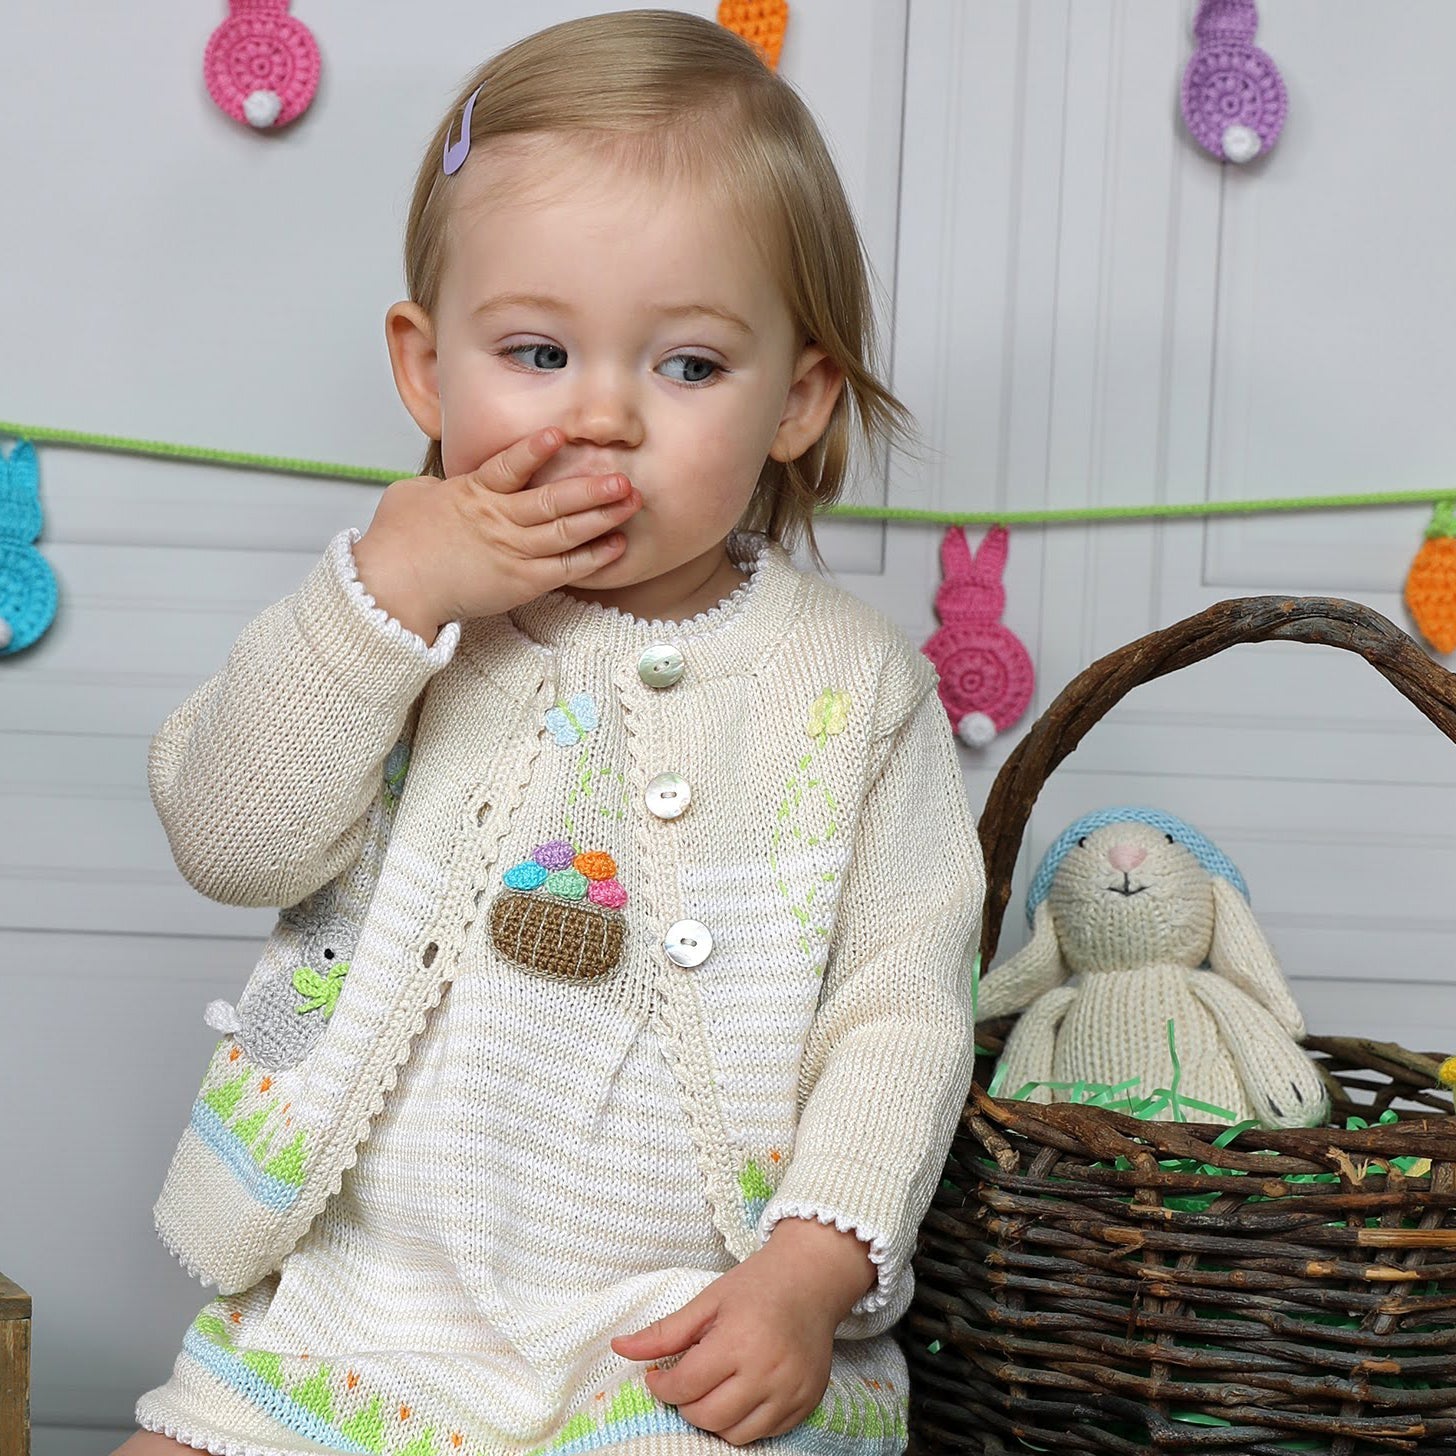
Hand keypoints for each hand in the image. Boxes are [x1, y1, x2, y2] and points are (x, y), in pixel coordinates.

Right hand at [352, 428, 641, 641]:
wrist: (393, 588)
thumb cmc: (397, 545)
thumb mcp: (412, 496)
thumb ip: (440, 485)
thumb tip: (447, 483)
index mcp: (473, 492)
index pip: (511, 465)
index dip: (537, 450)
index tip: (561, 435)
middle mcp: (500, 520)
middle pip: (554, 500)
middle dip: (593, 487)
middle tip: (622, 476)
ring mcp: (513, 552)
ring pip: (567, 531)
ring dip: (603, 515)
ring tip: (630, 501)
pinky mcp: (521, 582)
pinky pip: (566, 569)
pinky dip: (593, 557)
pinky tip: (616, 544)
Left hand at [609, 1220, 875, 1446]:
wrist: (813, 1279)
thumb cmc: (757, 1285)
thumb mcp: (707, 1300)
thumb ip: (664, 1332)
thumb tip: (620, 1347)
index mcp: (739, 1341)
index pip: (686, 1386)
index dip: (661, 1386)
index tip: (657, 1376)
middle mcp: (767, 1372)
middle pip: (707, 1416)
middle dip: (685, 1404)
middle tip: (685, 1381)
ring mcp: (790, 1392)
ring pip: (735, 1434)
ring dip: (713, 1418)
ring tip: (712, 1388)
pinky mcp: (806, 1403)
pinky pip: (765, 1433)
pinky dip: (744, 1422)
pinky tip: (738, 1394)